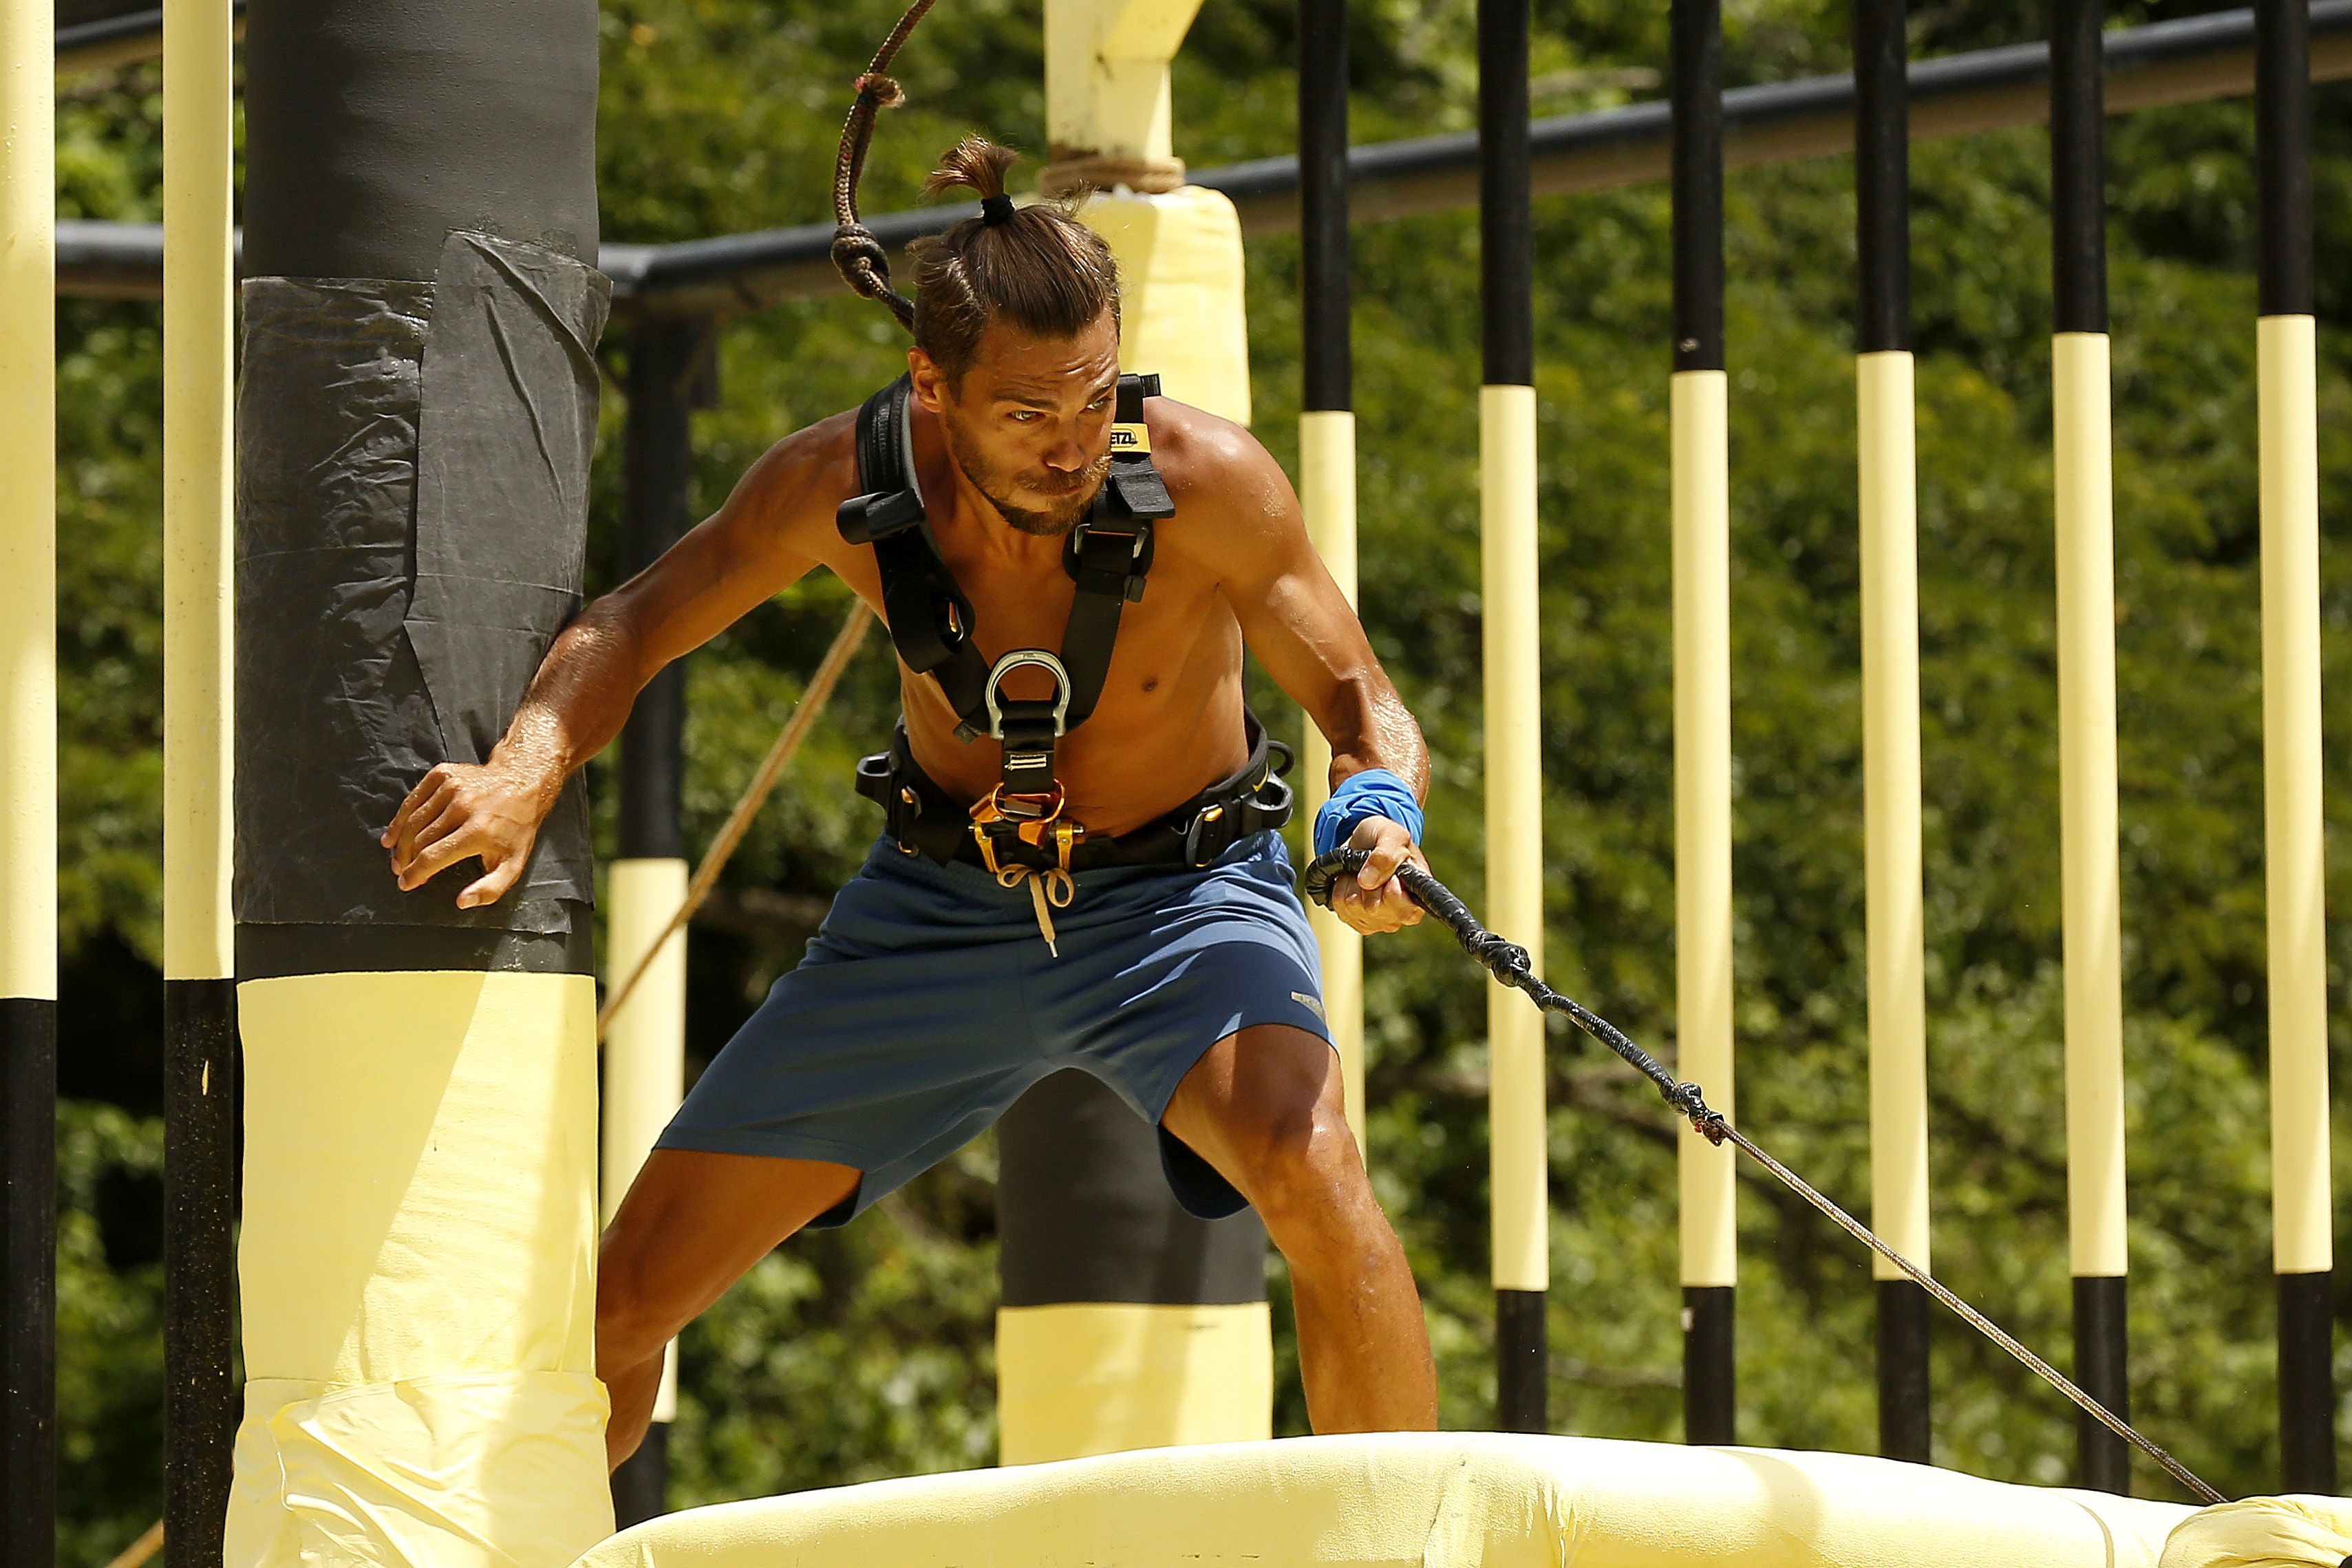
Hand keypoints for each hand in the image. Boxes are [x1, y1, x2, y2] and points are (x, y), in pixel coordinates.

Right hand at [381, 758, 556, 908]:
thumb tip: (463, 902)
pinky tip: (395, 832)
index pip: (432, 858)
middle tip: (401, 872)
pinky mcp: (444, 774)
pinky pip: (413, 799)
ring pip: (412, 820)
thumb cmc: (517, 827)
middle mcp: (463, 807)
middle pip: (418, 840)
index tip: (406, 884)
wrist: (523, 783)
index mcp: (478, 832)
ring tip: (397, 857)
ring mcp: (452, 788)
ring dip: (399, 842)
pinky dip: (401, 817)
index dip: (414, 874)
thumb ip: (490, 889)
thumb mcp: (513, 864)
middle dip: (405, 860)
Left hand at [1328, 816, 1425, 934]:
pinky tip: (1353, 881)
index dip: (1393, 894)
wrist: (1365, 842)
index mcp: (1419, 895)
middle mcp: (1401, 914)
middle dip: (1367, 882)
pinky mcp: (1359, 922)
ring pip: (1353, 907)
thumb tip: (1367, 882)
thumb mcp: (1390, 835)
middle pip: (1373, 909)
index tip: (1390, 877)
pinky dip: (1341, 889)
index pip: (1406, 911)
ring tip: (1362, 872)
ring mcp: (1379, 921)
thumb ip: (1385, 855)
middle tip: (1372, 867)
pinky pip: (1341, 908)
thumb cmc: (1385, 838)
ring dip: (1351, 883)